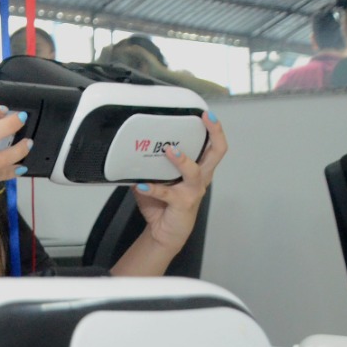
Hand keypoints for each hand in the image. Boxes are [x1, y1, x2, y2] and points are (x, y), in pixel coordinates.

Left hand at [131, 111, 225, 254]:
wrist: (165, 232)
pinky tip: (141, 184)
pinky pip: (167, 194)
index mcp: (198, 169)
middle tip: (206, 119)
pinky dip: (153, 188)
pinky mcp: (182, 204)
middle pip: (216, 154)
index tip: (207, 114)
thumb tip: (131, 147)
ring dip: (182, 160)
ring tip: (170, 150)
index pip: (213, 147)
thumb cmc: (163, 203)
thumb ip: (149, 164)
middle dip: (214, 134)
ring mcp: (193, 191)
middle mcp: (200, 178)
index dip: (214, 130)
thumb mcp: (158, 178)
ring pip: (194, 172)